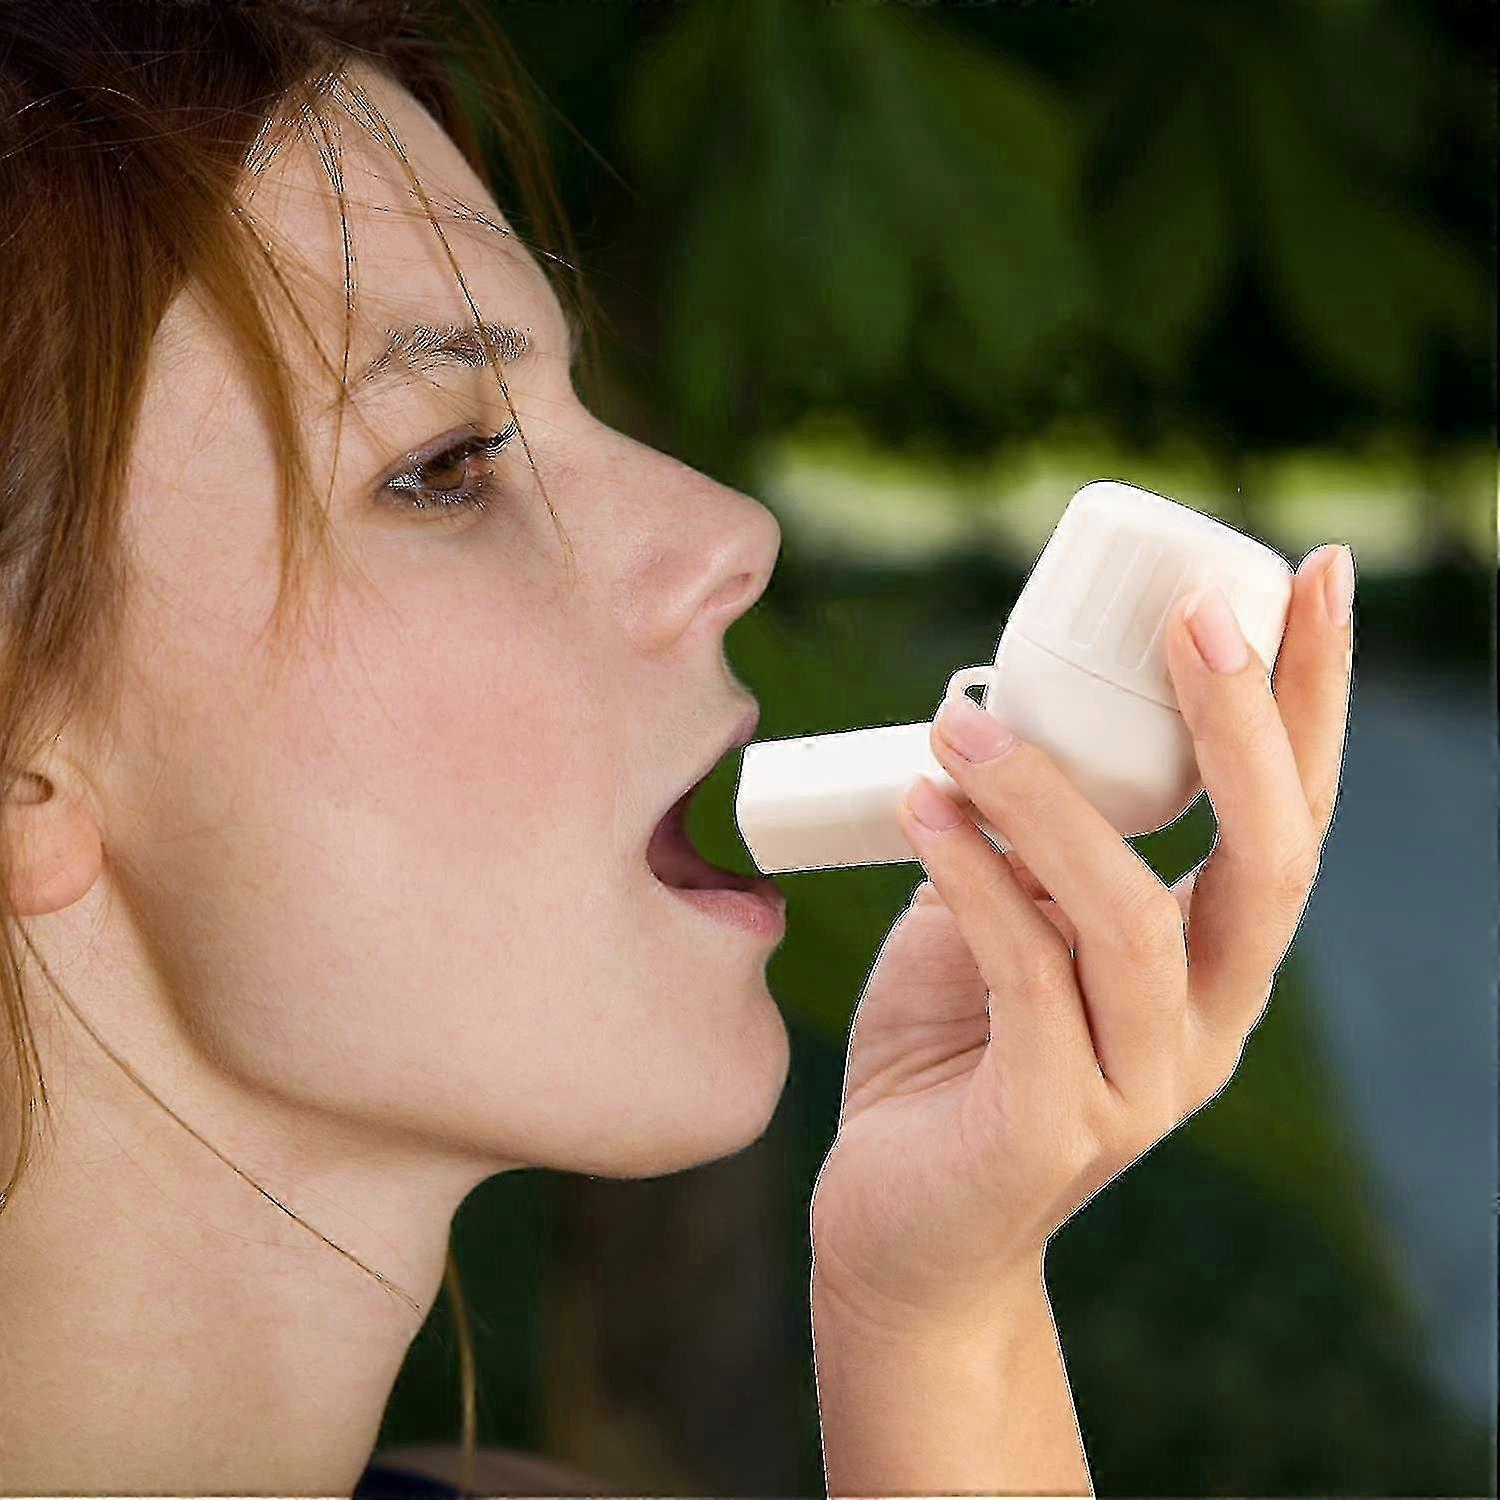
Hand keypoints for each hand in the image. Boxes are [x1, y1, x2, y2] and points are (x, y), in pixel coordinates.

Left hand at [809, 545, 1354, 1341]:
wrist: (903, 1222)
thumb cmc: (954, 1052)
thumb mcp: (1007, 920)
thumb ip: (1031, 839)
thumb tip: (1004, 711)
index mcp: (1212, 962)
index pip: (1292, 816)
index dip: (1310, 698)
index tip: (1314, 572)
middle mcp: (1205, 1022)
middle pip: (1270, 860)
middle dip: (1242, 725)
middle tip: (1190, 615)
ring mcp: (1140, 1083)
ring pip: (1131, 916)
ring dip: (1047, 801)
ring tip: (958, 726)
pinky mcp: (1051, 1125)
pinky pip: (1024, 975)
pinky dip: (973, 876)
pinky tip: (923, 810)